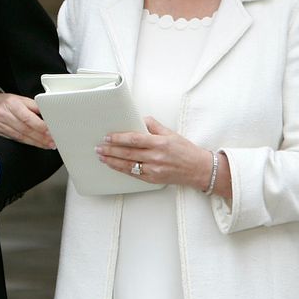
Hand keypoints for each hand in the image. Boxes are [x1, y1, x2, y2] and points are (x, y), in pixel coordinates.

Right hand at [0, 92, 54, 148]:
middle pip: (25, 129)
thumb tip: (48, 114)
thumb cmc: (5, 101)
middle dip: (41, 138)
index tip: (50, 132)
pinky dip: (26, 143)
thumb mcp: (20, 99)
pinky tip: (34, 144)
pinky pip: (14, 139)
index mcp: (12, 104)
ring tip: (46, 145)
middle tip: (52, 142)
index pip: (28, 118)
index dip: (40, 127)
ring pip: (20, 137)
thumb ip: (34, 106)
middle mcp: (4, 114)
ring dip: (35, 142)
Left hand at [96, 117, 215, 189]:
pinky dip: (122, 170)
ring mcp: (154, 170)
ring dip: (112, 161)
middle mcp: (156, 157)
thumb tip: (139, 119)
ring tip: (101, 157)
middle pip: (127, 153)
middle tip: (98, 147)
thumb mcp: (171, 133)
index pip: (134, 139)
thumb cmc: (186, 150)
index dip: (118, 138)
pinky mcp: (153, 179)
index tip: (108, 137)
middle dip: (110, 150)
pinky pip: (133, 174)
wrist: (199, 170)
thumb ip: (154, 126)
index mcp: (160, 143)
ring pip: (128, 165)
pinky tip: (113, 166)